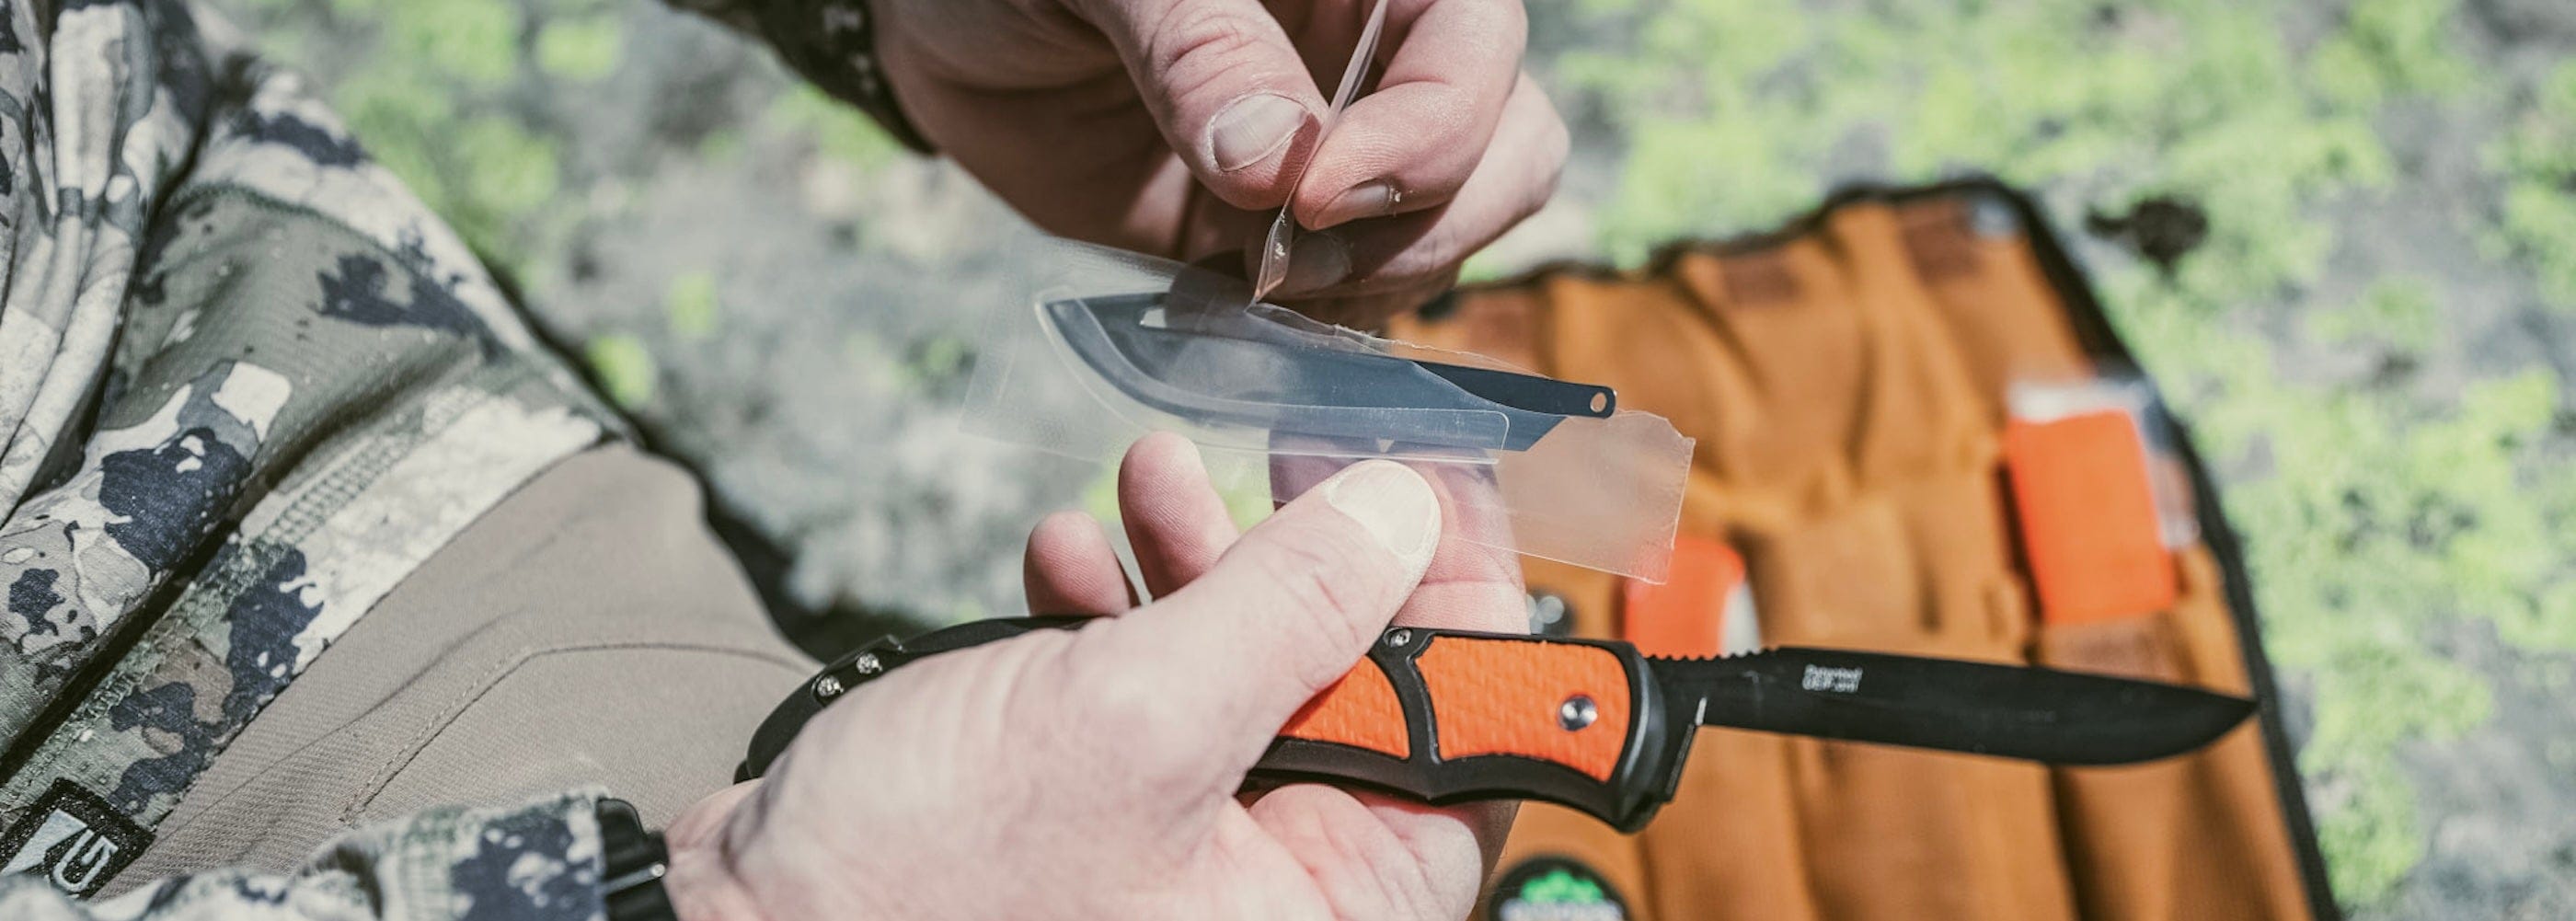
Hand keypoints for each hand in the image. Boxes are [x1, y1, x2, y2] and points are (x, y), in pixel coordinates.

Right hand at [664, 434, 1524, 919]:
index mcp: (1335, 899)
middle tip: (1289, 436)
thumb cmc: (928, 885)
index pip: (1478, 733)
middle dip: (1309, 548)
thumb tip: (1406, 512)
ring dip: (1199, 557)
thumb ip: (1285, 610)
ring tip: (1145, 474)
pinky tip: (1062, 555)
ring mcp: (1193, 848)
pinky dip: (1116, 613)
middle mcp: (1283, 884)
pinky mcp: (1105, 812)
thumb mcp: (1136, 724)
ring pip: (1252, 669)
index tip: (1437, 467)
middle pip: (1368, 683)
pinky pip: (1154, 693)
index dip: (1468, 587)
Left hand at [871, 0, 1567, 325]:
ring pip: (1455, 233)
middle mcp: (1387, 57)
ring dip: (1374, 284)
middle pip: (1508, 149)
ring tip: (1251, 281)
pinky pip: (1366, 299)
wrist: (950, 35)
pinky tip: (1233, 311)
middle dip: (1423, 225)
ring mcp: (1354, 153)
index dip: (1433, 126)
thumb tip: (1276, 161)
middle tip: (1292, 258)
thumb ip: (1194, 46)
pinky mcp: (1300, 240)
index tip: (1317, 192)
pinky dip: (1321, 329)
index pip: (1478, 41)